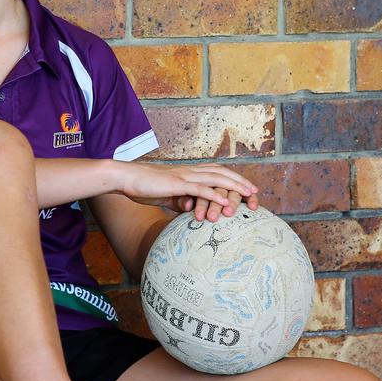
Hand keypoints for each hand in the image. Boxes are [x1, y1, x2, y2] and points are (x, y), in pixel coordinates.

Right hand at [116, 162, 258, 220]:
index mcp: (187, 173)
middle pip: (221, 172)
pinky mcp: (176, 184)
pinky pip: (199, 189)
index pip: (215, 172)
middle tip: (254, 191)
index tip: (245, 187)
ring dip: (233, 186)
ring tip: (247, 194)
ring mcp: (184, 176)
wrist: (126, 178)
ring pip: (215, 178)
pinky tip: (225, 201)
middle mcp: (189, 171)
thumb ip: (181, 201)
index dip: (232, 178)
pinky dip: (214, 194)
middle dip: (239, 181)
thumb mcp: (167, 196)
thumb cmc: (144, 187)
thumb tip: (191, 209)